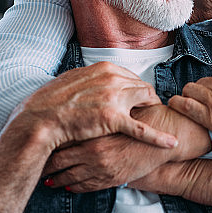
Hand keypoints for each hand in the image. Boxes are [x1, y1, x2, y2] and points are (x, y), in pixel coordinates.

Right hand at [13, 61, 177, 150]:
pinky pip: (142, 129)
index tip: (140, 99)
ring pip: (147, 102)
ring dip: (153, 112)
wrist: (40, 118)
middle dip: (149, 100)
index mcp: (105, 68)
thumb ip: (91, 79)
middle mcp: (113, 79)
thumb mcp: (74, 80)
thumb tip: (97, 80)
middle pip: (143, 87)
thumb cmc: (52, 102)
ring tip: (157, 120)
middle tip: (152, 110)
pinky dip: (159, 137)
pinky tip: (171, 144)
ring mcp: (115, 98)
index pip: (132, 77)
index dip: (137, 90)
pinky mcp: (113, 119)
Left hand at [43, 104, 211, 191]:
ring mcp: (99, 166)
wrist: (167, 136)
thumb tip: (79, 103)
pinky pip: (83, 186)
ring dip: (54, 179)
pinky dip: (71, 187)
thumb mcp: (118, 108)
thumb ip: (98, 107)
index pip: (60, 137)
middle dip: (43, 163)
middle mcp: (92, 149)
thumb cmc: (144, 119)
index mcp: (92, 129)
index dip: (45, 141)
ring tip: (44, 180)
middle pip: (57, 159)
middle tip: (31, 163)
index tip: (35, 141)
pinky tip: (65, 186)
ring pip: (66, 176)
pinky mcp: (109, 178)